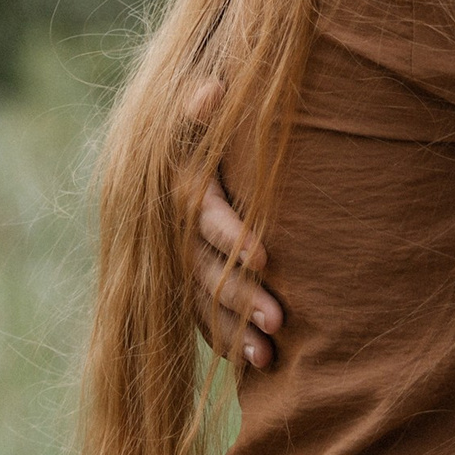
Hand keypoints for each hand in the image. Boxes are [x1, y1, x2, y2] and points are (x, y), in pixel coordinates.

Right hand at [181, 76, 283, 367]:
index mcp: (181, 184)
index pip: (199, 213)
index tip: (266, 258)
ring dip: (234, 327)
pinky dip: (227, 340)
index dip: (229, 235)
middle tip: (280, 318)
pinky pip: (201, 319)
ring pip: (201, 300)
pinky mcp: (186, 285)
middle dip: (239, 294)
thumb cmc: (213, 129)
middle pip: (203, 267)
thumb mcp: (205, 117)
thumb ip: (202, 106)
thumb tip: (213, 89)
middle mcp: (173, 228)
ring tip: (271, 355)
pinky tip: (259, 364)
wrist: (186, 156)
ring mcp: (178, 261)